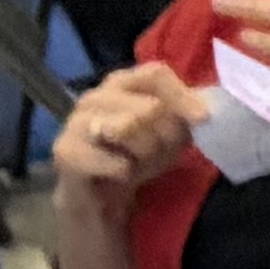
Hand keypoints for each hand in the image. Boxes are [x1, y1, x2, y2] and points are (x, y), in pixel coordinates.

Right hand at [50, 60, 201, 227]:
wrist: (99, 194)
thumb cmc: (137, 155)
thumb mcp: (170, 131)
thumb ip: (184, 114)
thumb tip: (204, 110)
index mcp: (122, 83)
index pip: (155, 74)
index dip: (182, 96)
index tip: (202, 119)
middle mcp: (95, 96)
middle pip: (149, 107)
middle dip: (166, 136)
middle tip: (160, 152)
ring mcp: (75, 122)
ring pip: (130, 128)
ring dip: (147, 154)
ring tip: (139, 162)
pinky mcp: (65, 151)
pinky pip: (116, 162)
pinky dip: (128, 173)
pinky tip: (119, 176)